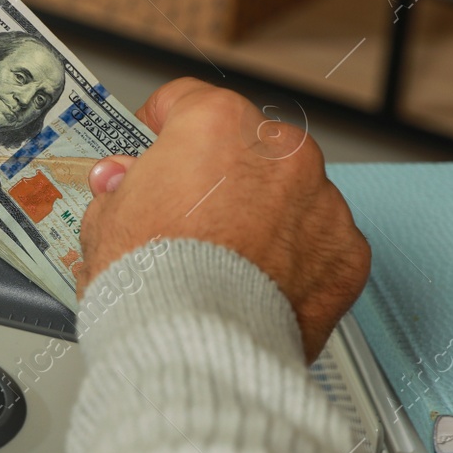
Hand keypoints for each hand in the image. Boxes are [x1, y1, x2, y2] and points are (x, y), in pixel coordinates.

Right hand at [79, 78, 369, 361]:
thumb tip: (122, 184)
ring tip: (224, 261)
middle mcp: (280, 152)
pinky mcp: (348, 252)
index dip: (159, 129)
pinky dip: (295, 260)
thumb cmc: (151, 287)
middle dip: (217, 175)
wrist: (197, 351)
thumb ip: (120, 190)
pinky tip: (258, 285)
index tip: (152, 150)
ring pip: (288, 194)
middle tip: (185, 216)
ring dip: (262, 215)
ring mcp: (322, 201)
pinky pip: (319, 243)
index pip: (184, 101)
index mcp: (216, 127)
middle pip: (244, 147)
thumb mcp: (104, 223)